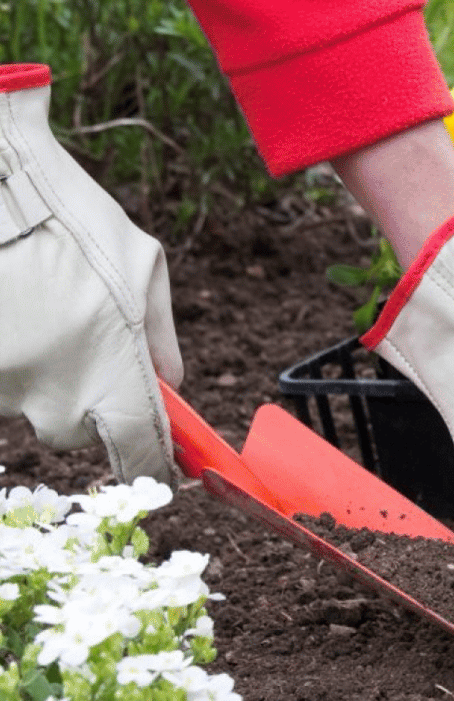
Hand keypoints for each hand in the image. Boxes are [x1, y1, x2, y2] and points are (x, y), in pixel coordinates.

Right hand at [0, 64, 182, 482]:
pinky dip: (8, 358)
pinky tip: (13, 312)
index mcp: (111, 371)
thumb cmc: (73, 219)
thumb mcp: (143, 268)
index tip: (157, 461)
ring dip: (39, 375)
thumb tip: (171, 385)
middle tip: (84, 348)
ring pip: (28, 404)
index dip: (149, 459)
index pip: (136, 448)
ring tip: (40, 312)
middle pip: (75, 431)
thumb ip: (160, 337)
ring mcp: (3, 385)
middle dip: (87, 404)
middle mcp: (53, 392)